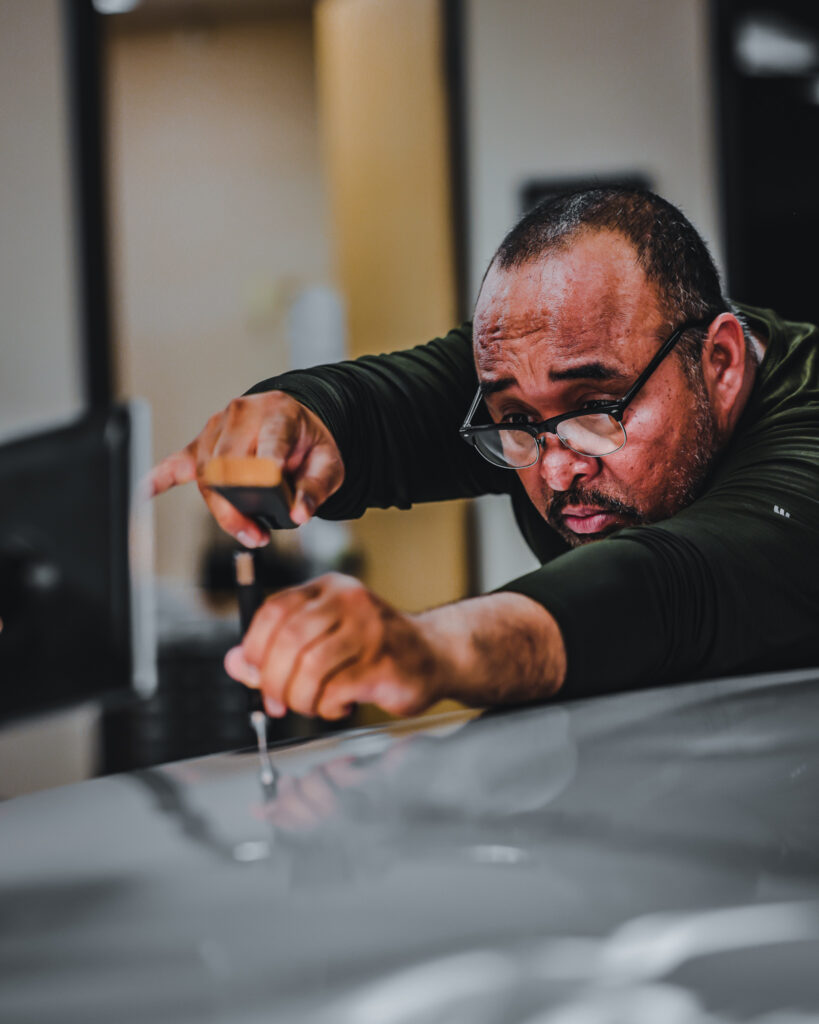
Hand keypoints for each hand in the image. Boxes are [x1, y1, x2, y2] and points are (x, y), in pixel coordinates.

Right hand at [147, 392, 343, 545]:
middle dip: (239, 504)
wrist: (298, 420)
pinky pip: (176, 462)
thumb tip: (299, 513)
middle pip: (228, 465)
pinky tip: (143, 491)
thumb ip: (317, 487)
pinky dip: (159, 477)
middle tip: (257, 534)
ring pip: (207, 474)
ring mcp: (217, 428)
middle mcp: (242, 415)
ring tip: (247, 532)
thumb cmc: (310, 442)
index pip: (268, 440)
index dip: (267, 466)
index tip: (271, 487)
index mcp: (277, 413)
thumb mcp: (329, 462)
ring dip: (221, 509)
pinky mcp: (202, 444)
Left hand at [224, 573, 447, 718]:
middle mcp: (349, 602)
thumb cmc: (373, 648)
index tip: (251, 673)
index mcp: (329, 589)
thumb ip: (276, 648)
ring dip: (300, 699)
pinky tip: (337, 706)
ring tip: (310, 705)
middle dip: (273, 681)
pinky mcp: (384, 664)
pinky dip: (326, 708)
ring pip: (309, 669)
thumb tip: (236, 663)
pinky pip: (336, 691)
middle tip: (276, 703)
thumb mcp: (322, 637)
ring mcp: (370, 631)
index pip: (274, 610)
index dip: (253, 647)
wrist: (435, 655)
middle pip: (288, 641)